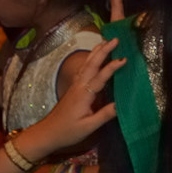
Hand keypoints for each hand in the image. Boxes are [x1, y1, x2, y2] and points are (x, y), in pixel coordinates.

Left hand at [24, 38, 123, 155]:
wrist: (47, 133)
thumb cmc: (68, 132)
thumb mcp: (89, 127)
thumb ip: (105, 114)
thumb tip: (122, 103)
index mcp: (83, 95)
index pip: (99, 77)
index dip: (111, 68)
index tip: (124, 59)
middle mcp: (79, 86)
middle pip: (91, 64)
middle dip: (103, 51)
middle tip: (116, 39)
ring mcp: (75, 86)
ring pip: (86, 65)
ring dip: (96, 52)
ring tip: (106, 41)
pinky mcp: (74, 89)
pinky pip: (83, 69)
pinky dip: (90, 60)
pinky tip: (94, 57)